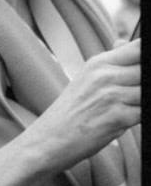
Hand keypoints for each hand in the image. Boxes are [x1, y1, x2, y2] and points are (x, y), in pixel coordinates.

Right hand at [33, 38, 140, 168]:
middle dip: (144, 84)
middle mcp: (105, 76)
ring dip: (140, 104)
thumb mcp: (84, 80)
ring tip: (124, 110)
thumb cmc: (66, 116)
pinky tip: (121, 122)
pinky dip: (138, 118)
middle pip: (146, 71)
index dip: (146, 59)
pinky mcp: (117, 117)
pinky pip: (144, 113)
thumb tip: (124, 42)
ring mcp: (111, 95)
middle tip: (129, 97)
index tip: (141, 72)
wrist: (45, 142)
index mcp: (98, 64)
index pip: (138, 48)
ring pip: (147, 92)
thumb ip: (110, 62)